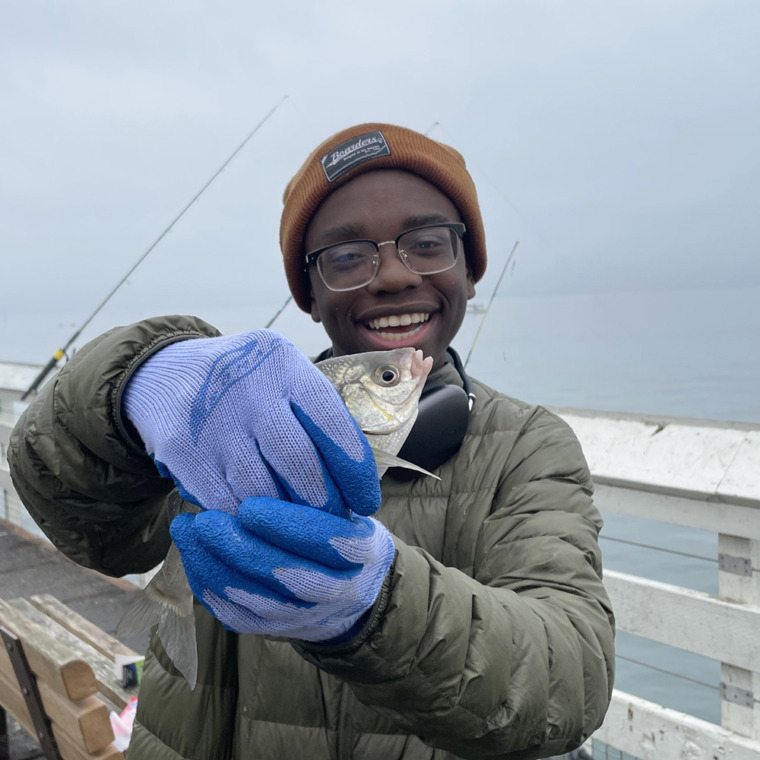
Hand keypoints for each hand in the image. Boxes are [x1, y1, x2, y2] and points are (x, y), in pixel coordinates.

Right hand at [122, 330, 378, 515]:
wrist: (165, 373)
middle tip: (334, 523)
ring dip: (287, 520)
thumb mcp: (284, 375)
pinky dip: (248, 521)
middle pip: (300, 464)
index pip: (333, 425)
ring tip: (301, 528)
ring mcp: (212, 421)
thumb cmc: (247, 384)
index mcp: (285, 366)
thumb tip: (354, 484)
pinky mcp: (181, 452)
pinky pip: (225, 504)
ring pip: (262, 493)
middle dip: (324, 504)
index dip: (355, 472)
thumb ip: (317, 416)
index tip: (366, 502)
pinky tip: (261, 524)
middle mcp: (250, 389)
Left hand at [170, 497, 394, 639]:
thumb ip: (324, 484)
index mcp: (363, 553)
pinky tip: (191, 554)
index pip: (328, 542)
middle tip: (205, 520)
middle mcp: (339, 590)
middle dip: (242, 549)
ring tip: (186, 530)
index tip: (250, 505)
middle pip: (289, 576)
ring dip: (217, 566)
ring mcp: (306, 615)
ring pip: (258, 600)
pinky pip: (238, 615)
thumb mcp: (351, 499)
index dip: (288, 526)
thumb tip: (280, 455)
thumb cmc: (345, 523)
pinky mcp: (276, 629)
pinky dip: (211, 586)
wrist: (353, 584)